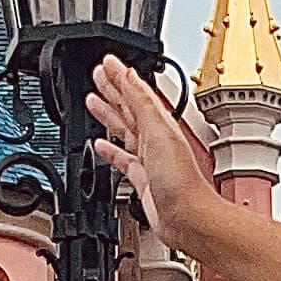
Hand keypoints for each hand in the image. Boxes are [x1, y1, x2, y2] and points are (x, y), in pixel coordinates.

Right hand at [88, 58, 223, 258]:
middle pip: (129, 108)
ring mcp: (149, 159)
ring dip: (108, 115)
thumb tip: (128, 74)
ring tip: (93, 101)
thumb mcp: (159, 133)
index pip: (136, 91)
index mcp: (160, 124)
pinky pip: (122, 158)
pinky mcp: (142, 179)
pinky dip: (110, 150)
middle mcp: (155, 139)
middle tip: (96, 75)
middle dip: (112, 90)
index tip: (106, 62)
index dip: (120, 76)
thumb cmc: (181, 182)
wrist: (188, 218)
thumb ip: (142, 103)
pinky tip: (100, 145)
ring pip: (124, 130)